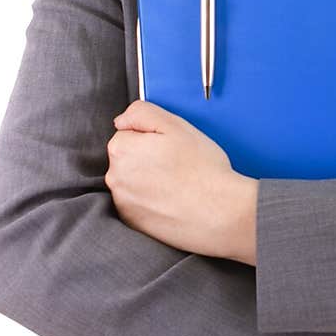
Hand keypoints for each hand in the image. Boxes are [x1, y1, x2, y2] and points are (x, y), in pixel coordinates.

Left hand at [105, 99, 256, 262]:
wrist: (220, 212)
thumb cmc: (202, 169)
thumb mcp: (176, 125)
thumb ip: (141, 113)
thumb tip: (121, 121)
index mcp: (121, 150)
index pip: (126, 133)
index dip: (151, 137)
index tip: (169, 146)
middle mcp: (114, 178)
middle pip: (127, 157)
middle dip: (146, 157)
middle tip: (176, 164)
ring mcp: (122, 202)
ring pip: (132, 180)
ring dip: (147, 179)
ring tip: (176, 183)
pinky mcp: (132, 222)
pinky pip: (137, 202)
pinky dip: (150, 200)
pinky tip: (171, 200)